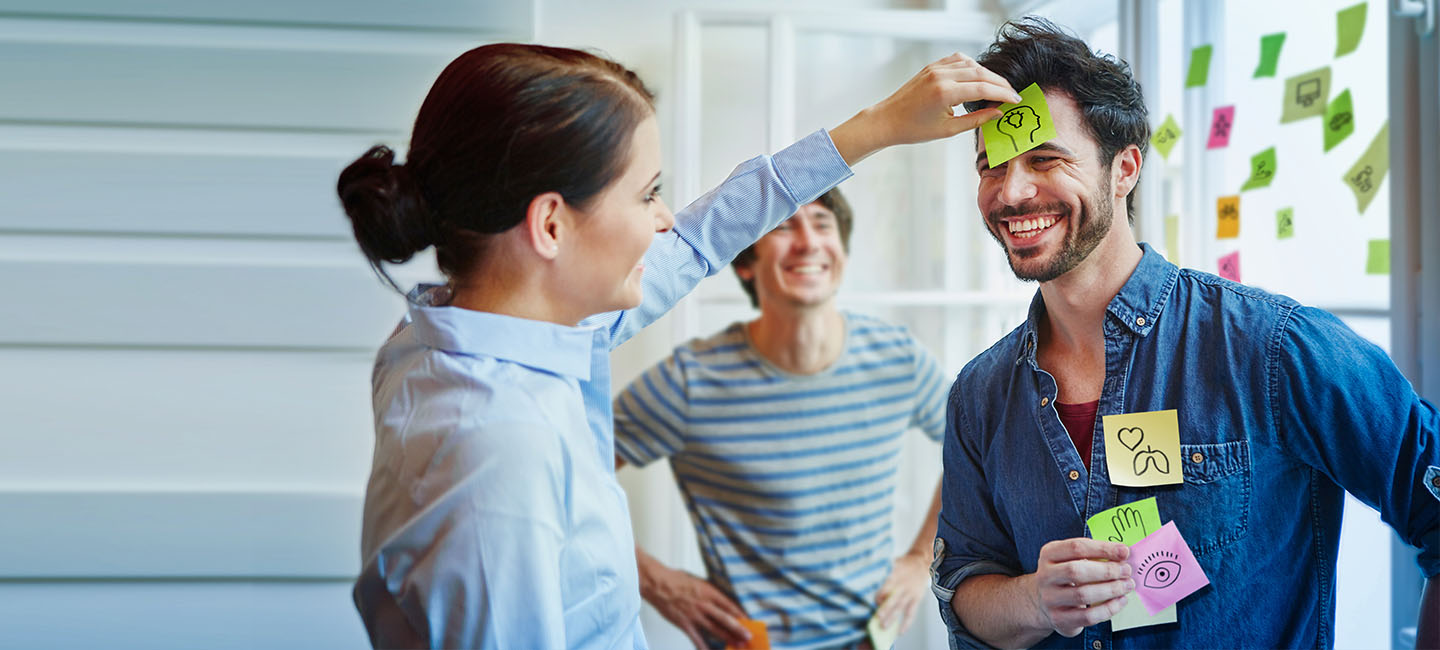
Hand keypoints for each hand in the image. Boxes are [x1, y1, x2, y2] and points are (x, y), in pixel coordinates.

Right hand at [640, 562, 750, 649]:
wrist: (658, 584)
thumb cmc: (677, 580)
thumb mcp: (698, 581)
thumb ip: (710, 591)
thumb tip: (721, 599)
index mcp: (709, 592)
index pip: (729, 605)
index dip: (740, 615)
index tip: (749, 622)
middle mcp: (704, 604)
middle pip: (726, 619)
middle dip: (739, 630)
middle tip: (748, 637)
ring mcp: (695, 615)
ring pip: (715, 629)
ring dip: (728, 638)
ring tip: (738, 645)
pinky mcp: (684, 623)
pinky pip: (696, 638)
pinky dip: (704, 647)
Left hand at [830, 52, 1021, 164]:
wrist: (888, 120)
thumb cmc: (915, 129)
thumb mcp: (948, 130)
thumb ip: (976, 120)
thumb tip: (999, 113)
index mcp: (944, 93)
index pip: (983, 88)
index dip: (1003, 94)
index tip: (1016, 101)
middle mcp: (941, 76)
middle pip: (981, 73)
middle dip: (1000, 83)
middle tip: (1012, 94)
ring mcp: (936, 68)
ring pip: (971, 63)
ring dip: (988, 74)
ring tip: (999, 88)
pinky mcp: (932, 66)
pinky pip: (958, 60)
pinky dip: (973, 66)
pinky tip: (979, 77)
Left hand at [874, 550, 930, 636]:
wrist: (922, 562)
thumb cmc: (903, 565)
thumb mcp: (894, 562)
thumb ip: (884, 571)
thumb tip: (870, 578)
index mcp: (896, 575)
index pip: (888, 585)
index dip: (882, 593)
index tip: (875, 601)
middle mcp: (903, 585)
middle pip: (894, 598)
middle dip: (886, 608)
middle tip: (878, 617)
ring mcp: (910, 593)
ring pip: (900, 607)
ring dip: (892, 617)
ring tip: (884, 627)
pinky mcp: (916, 599)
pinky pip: (911, 613)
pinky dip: (906, 623)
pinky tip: (900, 632)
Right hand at [1030, 538, 1134, 636]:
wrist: (1045, 603)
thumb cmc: (1066, 577)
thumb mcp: (1071, 559)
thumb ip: (1093, 555)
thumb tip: (1122, 554)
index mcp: (1049, 554)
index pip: (1076, 548)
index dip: (1103, 549)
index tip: (1124, 551)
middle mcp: (1045, 576)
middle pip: (1076, 571)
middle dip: (1107, 570)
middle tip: (1127, 571)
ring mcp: (1050, 599)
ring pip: (1083, 595)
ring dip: (1111, 589)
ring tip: (1127, 585)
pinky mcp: (1059, 619)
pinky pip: (1088, 616)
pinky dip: (1109, 608)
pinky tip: (1120, 601)